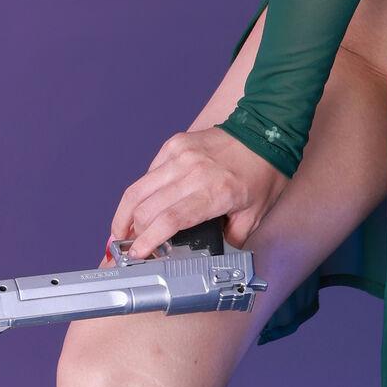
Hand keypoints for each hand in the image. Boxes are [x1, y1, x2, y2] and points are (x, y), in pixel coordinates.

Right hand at [102, 127, 288, 264]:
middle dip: (131, 233)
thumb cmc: (263, 172)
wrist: (266, 130)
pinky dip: (141, 192)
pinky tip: (141, 206)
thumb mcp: (254, 215)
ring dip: (125, 214)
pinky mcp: (175, 144)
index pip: (169, 220)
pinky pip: (149, 172)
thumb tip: (210, 256)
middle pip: (146, 207)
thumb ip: (230, 239)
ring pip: (138, 188)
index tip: (136, 255)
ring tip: (120, 231)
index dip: (147, 241)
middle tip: (127, 248)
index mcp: (215, 193)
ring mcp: (181, 154)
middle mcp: (193, 172)